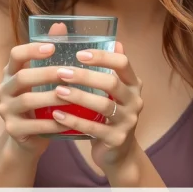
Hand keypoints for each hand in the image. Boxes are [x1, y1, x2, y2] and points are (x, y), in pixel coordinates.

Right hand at [0, 22, 70, 158]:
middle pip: (22, 77)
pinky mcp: (13, 130)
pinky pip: (33, 126)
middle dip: (46, 74)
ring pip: (27, 101)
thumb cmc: (40, 102)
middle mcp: (3, 89)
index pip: (15, 55)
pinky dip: (52, 123)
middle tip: (69, 73)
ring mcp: (5, 110)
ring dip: (51, 98)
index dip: (32, 49)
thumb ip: (50, 53)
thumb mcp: (43, 78)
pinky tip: (68, 121)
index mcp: (10, 72)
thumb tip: (60, 24)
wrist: (28, 138)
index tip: (52, 47)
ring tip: (72, 96)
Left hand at [49, 41, 143, 170]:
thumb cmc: (110, 114)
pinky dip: (74, 121)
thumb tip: (111, 38)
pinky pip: (93, 128)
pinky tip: (57, 115)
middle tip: (61, 72)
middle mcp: (135, 100)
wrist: (119, 153)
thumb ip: (109, 67)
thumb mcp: (112, 91)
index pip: (123, 63)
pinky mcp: (117, 139)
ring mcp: (128, 121)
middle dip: (85, 76)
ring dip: (78, 97)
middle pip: (111, 82)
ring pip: (103, 106)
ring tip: (57, 91)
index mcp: (133, 84)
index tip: (80, 53)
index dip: (102, 56)